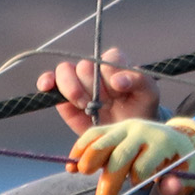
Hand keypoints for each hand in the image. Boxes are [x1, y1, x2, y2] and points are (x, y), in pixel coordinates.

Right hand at [48, 46, 162, 133]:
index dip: (111, 73)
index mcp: (116, 63)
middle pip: (85, 66)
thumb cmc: (138, 111)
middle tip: (103, 105)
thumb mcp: (148, 95)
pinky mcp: (63, 96)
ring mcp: (77, 81)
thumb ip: (139, 81)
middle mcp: (95, 69)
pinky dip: (46, 81)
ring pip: (65, 70)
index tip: (119, 91)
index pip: (109, 57)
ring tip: (85, 105)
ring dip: (73, 88)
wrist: (124, 137)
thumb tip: (118, 80)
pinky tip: (47, 87)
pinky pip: (49, 81)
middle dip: (93, 87)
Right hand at [69, 117, 194, 194]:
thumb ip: (177, 184)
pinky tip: (71, 167)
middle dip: (109, 179)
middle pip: (120, 154)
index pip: (144, 163)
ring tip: (79, 174)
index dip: (139, 179)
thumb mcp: (186, 173)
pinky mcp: (113, 128)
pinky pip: (93, 134)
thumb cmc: (180, 161)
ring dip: (89, 158)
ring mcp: (125, 127)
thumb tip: (169, 187)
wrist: (176, 138)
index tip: (140, 188)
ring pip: (103, 141)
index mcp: (161, 142)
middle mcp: (142, 130)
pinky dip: (80, 148)